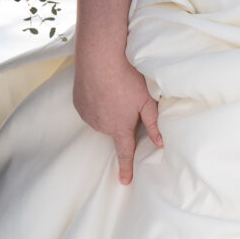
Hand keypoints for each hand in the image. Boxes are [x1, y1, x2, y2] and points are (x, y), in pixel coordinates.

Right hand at [73, 47, 163, 182]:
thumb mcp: (146, 100)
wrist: (100, 56)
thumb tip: (161, 143)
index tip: (124, 182)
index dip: (125, 168)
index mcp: (119, 128)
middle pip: (115, 129)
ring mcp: (87, 115)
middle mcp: (101, 125)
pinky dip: (96, 101)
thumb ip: (154, 124)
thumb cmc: (127, 77)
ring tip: (114, 90)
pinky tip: (102, 87)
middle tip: (127, 99)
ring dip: (109, 110)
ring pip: (102, 118)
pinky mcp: (78, 103)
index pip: (124, 153)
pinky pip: (90, 108)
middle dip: (122, 120)